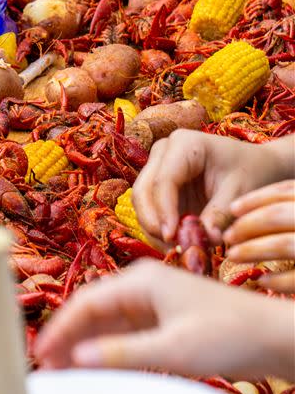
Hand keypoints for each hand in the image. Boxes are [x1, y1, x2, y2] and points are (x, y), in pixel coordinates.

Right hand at [34, 260, 294, 380]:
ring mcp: (151, 305)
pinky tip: (94, 369)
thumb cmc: (229, 334)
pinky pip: (123, 337)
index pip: (86, 301)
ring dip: (84, 348)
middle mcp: (141, 287)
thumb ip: (123, 353)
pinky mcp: (161, 323)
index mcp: (140, 281)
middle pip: (91, 312)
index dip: (59, 328)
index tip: (38, 353)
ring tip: (61, 371)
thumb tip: (75, 359)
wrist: (275, 337)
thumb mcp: (174, 348)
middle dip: (67, 339)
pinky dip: (107, 352)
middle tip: (45, 367)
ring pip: (105, 326)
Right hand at [132, 131, 290, 243]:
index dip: (163, 211)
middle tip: (172, 248)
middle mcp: (163, 152)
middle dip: (153, 222)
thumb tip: (205, 240)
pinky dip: (158, 229)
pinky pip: (148, 209)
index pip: (163, 180)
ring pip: (140, 202)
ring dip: (153, 228)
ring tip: (176, 249)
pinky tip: (175, 244)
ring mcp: (156, 167)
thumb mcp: (240, 192)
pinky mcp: (156, 184)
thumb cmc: (249, 172)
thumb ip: (220, 214)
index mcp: (185, 144)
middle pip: (143, 190)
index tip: (172, 238)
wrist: (253, 165)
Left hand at [224, 180, 294, 293]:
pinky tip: (264, 280)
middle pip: (280, 214)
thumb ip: (289, 211)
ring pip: (286, 244)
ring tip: (234, 256)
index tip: (232, 208)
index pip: (288, 190)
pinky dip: (280, 280)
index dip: (256, 198)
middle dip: (248, 225)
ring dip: (254, 250)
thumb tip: (240, 212)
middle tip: (227, 236)